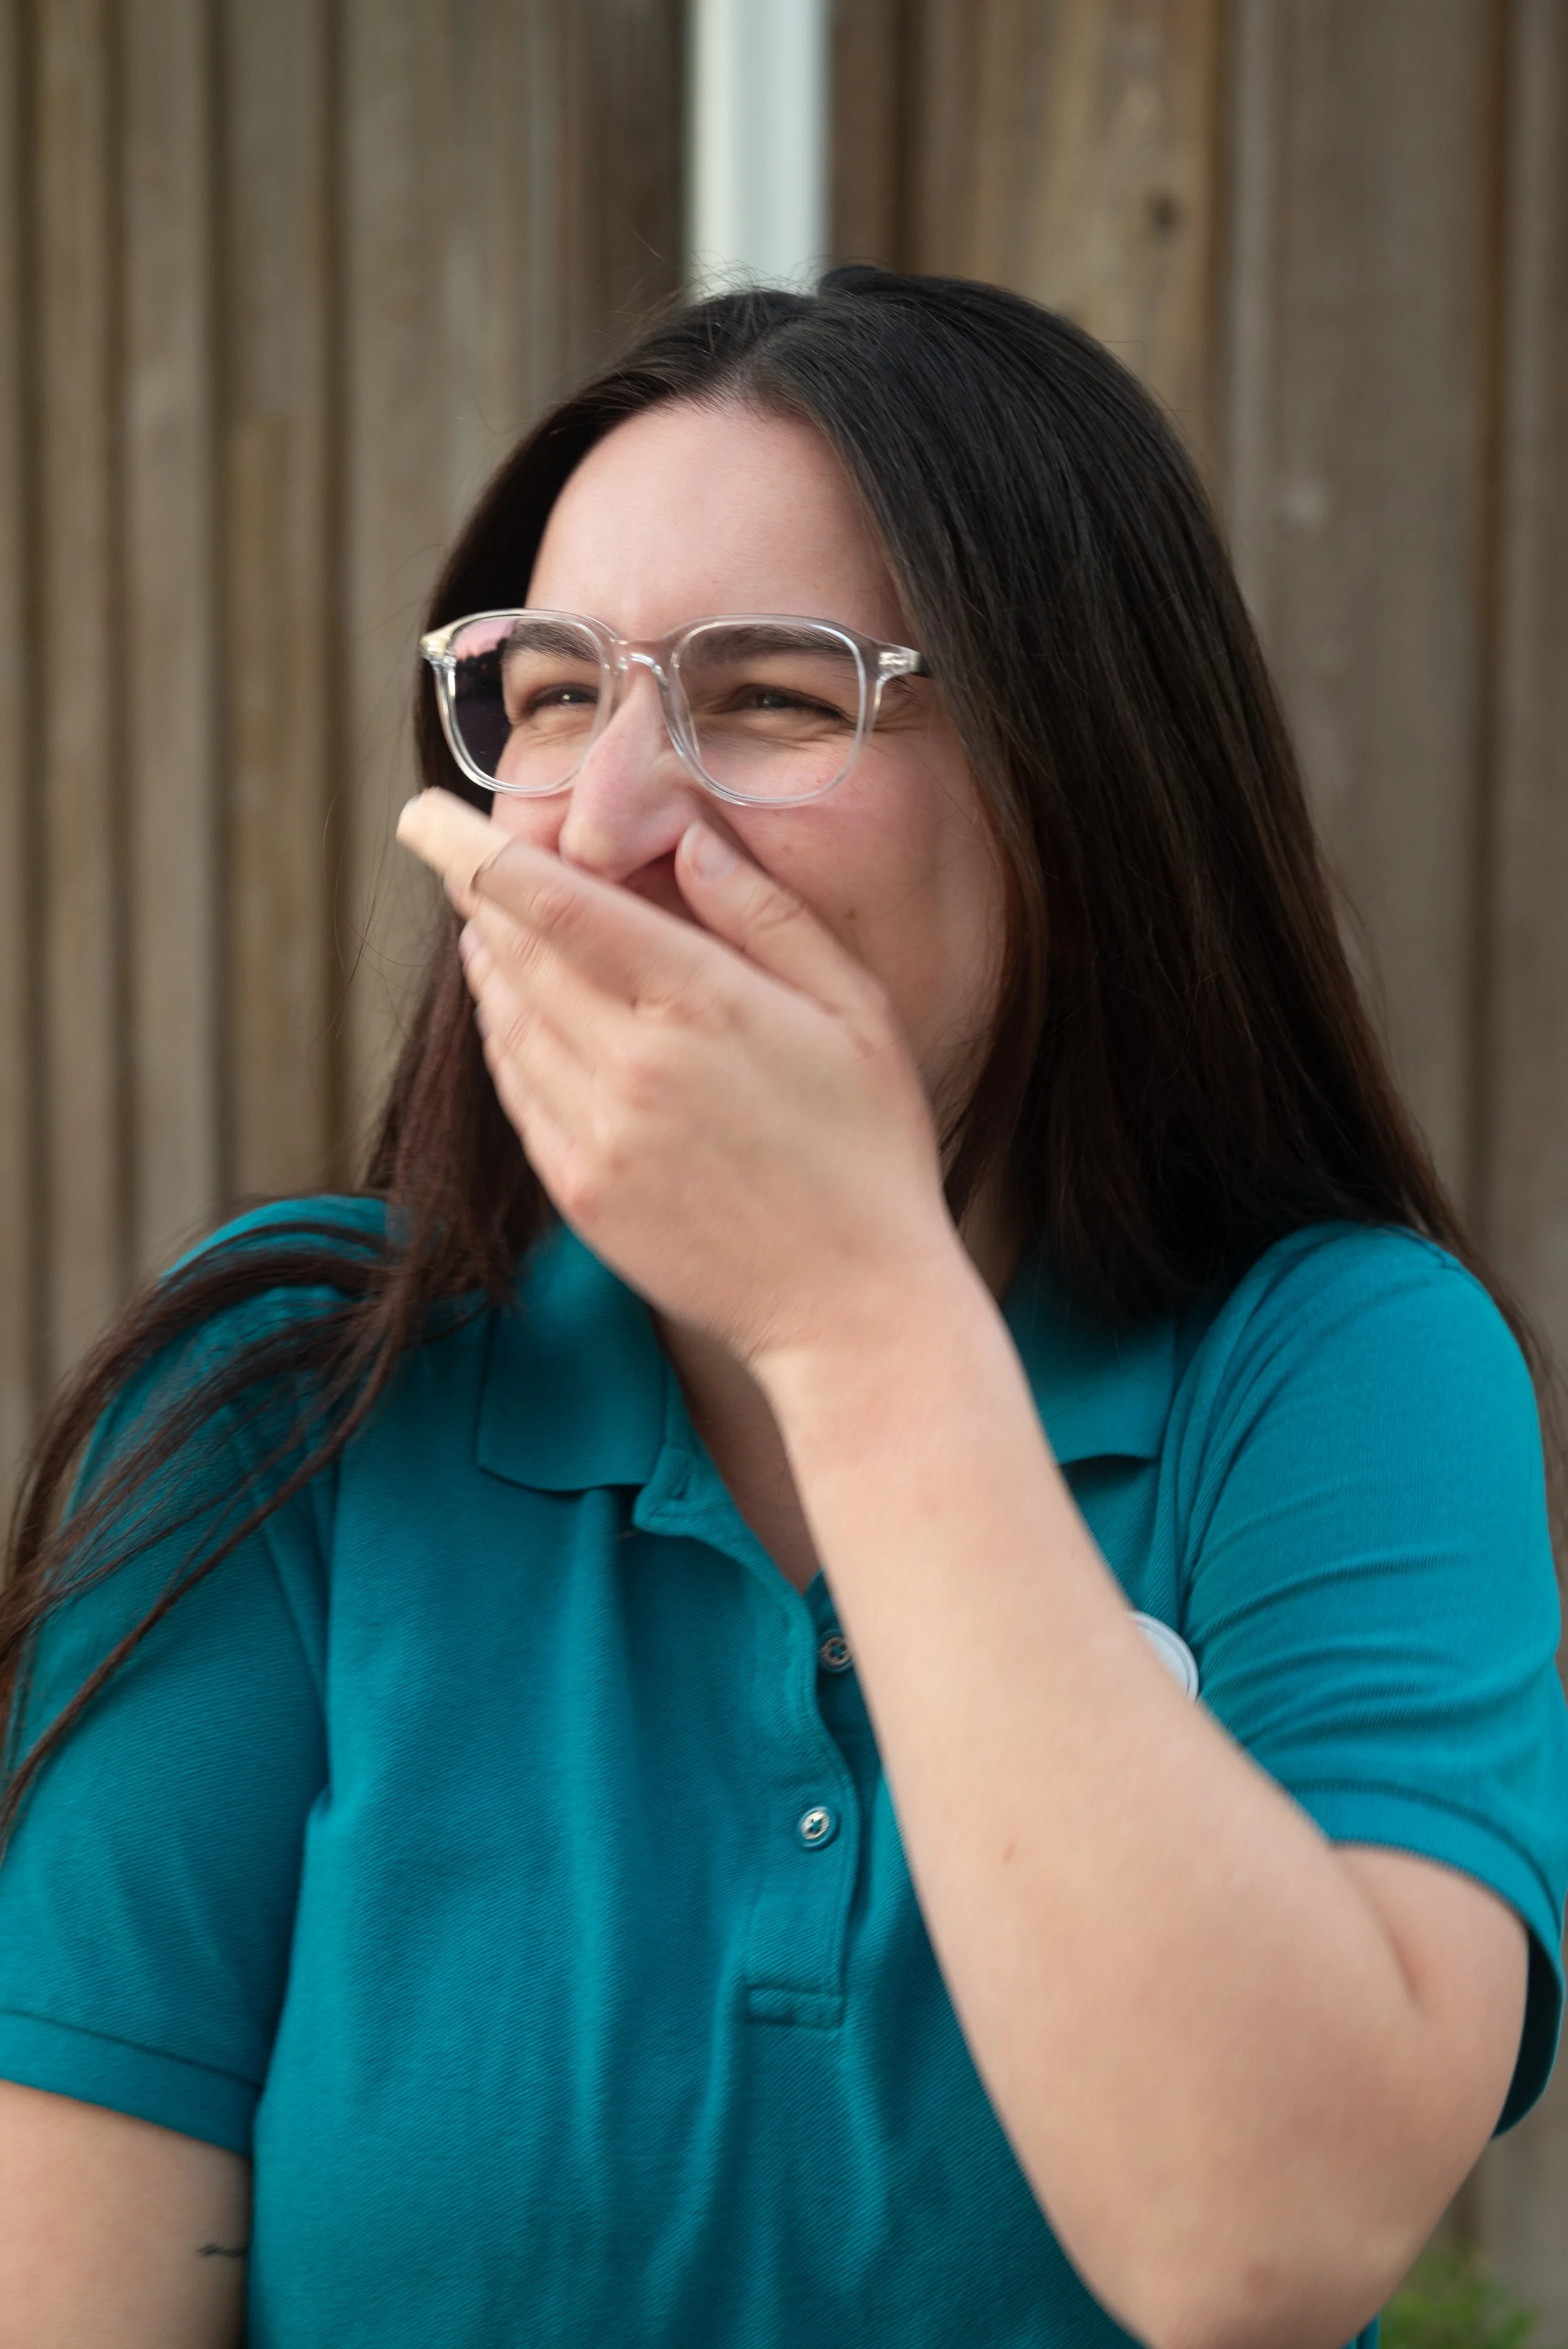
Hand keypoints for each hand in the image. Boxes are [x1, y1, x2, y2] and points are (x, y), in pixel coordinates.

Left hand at [396, 789, 960, 1370]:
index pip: (557, 904)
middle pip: (515, 953)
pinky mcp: (579, 1192)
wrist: (852, 1309)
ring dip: (491, 965)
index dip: (475, 852)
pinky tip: (524, 1017)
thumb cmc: (870, 1149)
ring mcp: (596, 1135)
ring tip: (497, 929)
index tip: (422, 815)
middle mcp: (632, 1066)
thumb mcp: (855, 1009)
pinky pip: (516, 1091)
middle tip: (464, 857)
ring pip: (505, 1021)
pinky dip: (507, 1040)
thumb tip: (684, 837)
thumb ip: (766, 914)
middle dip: (481, 898)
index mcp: (702, 1003)